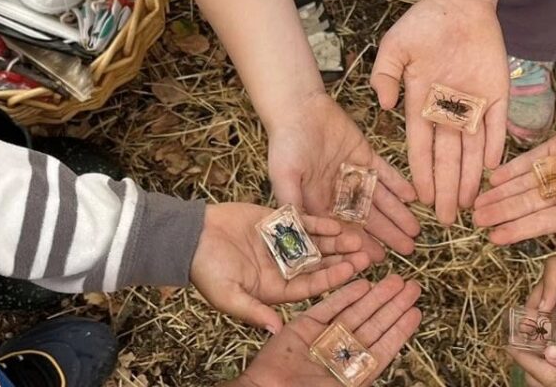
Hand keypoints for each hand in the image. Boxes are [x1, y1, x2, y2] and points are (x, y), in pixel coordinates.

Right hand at [190, 202, 374, 332]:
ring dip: (336, 242)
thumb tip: (276, 330)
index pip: (311, 286)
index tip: (353, 272)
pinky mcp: (276, 223)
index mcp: (275, 288)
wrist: (188, 237)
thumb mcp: (229, 296)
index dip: (332, 279)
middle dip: (342, 261)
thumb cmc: (206, 270)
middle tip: (367, 255)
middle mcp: (282, 268)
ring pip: (316, 244)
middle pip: (319, 266)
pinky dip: (318, 223)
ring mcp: (281, 245)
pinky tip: (336, 223)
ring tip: (358, 237)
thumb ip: (254, 312)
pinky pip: (302, 224)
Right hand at [230, 275, 423, 386]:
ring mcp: (322, 338)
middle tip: (413, 286)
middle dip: (393, 306)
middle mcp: (340, 353)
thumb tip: (399, 373)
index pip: (383, 347)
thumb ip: (366, 376)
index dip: (400, 329)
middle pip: (373, 325)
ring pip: (355, 312)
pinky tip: (363, 283)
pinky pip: (328, 307)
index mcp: (352, 373)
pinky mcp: (302, 326)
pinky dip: (345, 295)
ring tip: (396, 280)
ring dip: (376, 296)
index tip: (416, 311)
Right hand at [267, 95, 420, 256]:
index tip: (377, 259)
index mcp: (317, 203)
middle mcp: (337, 194)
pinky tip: (413, 196)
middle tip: (407, 250)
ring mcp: (353, 175)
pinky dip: (399, 184)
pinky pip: (385, 173)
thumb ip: (293, 203)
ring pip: (379, 199)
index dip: (360, 245)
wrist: (297, 107)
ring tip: (415, 231)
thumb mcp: (284, 176)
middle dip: (386, 234)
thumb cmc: (285, 142)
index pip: (342, 230)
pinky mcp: (364, 156)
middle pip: (366, 219)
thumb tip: (299, 234)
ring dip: (397, 214)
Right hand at [372, 0, 509, 224]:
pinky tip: (492, 168)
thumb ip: (384, 75)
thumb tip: (384, 106)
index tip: (420, 199)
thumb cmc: (422, 24)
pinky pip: (497, 125)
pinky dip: (496, 145)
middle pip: (447, 157)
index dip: (421, 173)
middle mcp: (448, 111)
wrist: (459, 3)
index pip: (420, 147)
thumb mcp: (394, 47)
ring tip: (468, 204)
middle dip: (446, 187)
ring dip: (470, 176)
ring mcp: (474, 105)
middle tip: (447, 218)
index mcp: (421, 104)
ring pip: (472, 149)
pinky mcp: (497, 95)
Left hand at [473, 112, 555, 251]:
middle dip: (500, 213)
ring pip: (522, 184)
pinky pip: (530, 160)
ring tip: (476, 202)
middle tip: (475, 220)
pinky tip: (494, 176)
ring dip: (500, 193)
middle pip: (524, 205)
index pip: (540, 224)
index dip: (517, 230)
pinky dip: (512, 167)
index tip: (494, 237)